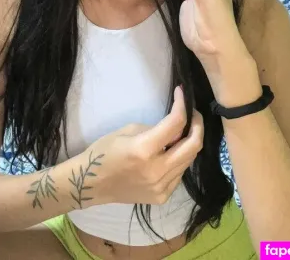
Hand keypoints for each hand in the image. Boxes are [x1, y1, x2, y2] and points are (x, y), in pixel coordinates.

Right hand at [87, 87, 202, 205]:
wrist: (92, 183)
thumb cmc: (104, 151)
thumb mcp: (127, 130)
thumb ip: (154, 129)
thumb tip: (174, 128)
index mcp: (144, 149)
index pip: (175, 123)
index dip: (182, 105)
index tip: (182, 93)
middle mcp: (157, 170)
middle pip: (193, 145)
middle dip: (197, 125)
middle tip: (193, 114)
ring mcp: (161, 186)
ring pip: (189, 160)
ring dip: (189, 143)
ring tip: (183, 132)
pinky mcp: (162, 196)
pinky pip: (179, 174)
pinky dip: (180, 159)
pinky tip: (171, 153)